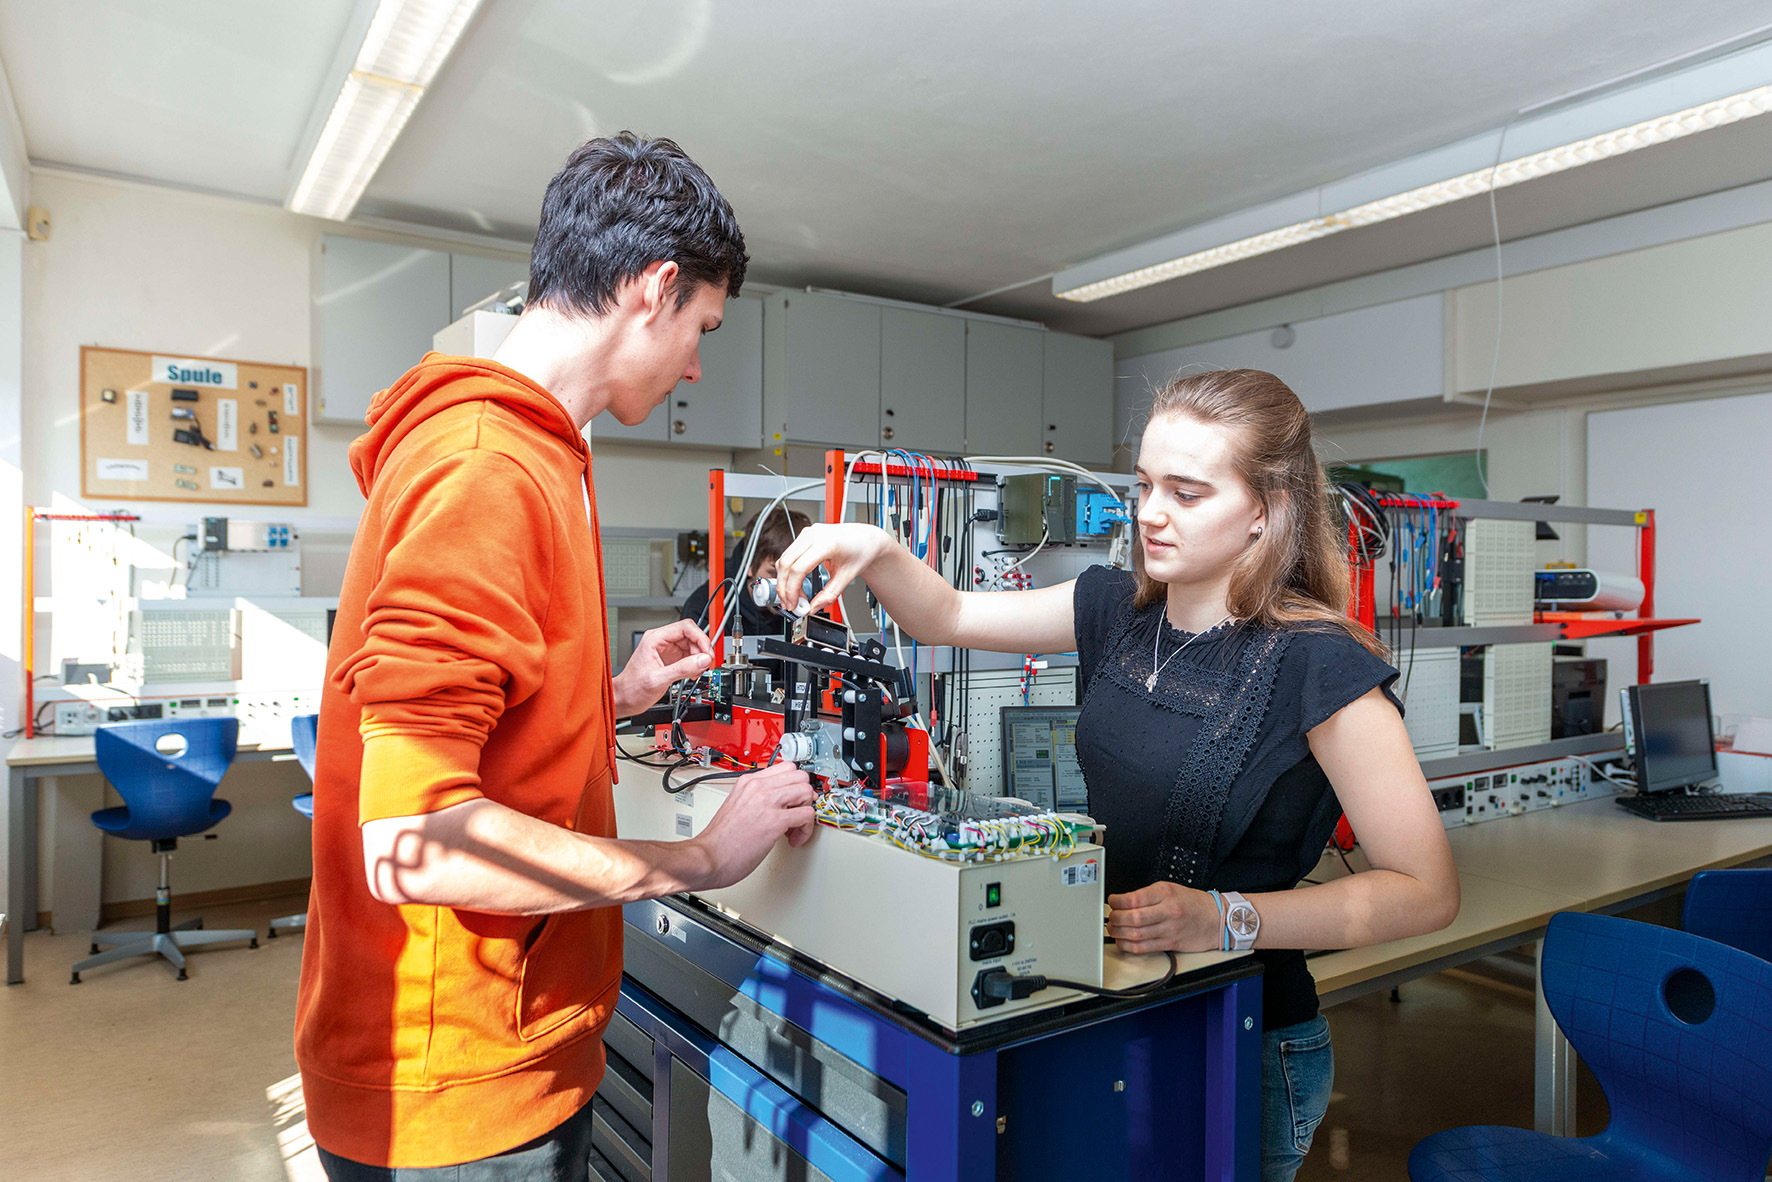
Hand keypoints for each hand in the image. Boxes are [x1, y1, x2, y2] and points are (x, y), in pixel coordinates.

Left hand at [614, 619, 712, 716]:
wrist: (625, 699)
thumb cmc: (632, 688)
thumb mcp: (658, 679)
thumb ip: (682, 669)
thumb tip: (703, 660)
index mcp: (655, 639)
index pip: (685, 627)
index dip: (700, 638)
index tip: (707, 653)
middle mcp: (662, 641)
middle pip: (691, 635)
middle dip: (701, 650)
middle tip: (704, 664)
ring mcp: (667, 649)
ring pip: (692, 645)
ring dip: (699, 658)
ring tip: (697, 672)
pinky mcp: (671, 659)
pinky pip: (689, 656)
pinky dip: (695, 664)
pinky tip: (692, 674)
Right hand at [691, 761, 816, 888]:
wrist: (708, 857)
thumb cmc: (719, 840)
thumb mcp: (736, 805)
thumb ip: (755, 797)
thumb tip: (777, 800)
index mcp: (748, 782)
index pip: (786, 768)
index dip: (795, 785)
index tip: (794, 799)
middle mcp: (757, 787)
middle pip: (800, 777)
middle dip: (804, 797)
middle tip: (796, 813)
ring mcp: (766, 802)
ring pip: (806, 792)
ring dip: (806, 811)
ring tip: (794, 827)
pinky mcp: (774, 821)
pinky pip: (807, 815)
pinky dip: (806, 829)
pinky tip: (793, 838)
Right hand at [772, 523, 891, 615]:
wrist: (866, 539)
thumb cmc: (861, 552)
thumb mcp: (847, 577)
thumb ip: (829, 595)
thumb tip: (813, 607)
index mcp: (827, 543)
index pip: (799, 568)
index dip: (792, 590)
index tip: (794, 604)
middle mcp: (814, 534)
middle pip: (786, 563)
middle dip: (783, 587)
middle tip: (789, 604)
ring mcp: (808, 533)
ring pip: (784, 558)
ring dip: (784, 580)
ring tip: (793, 597)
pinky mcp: (805, 535)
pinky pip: (789, 554)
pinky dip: (788, 571)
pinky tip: (794, 584)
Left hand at [1106, 881, 1223, 953]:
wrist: (1216, 918)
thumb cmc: (1193, 903)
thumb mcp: (1170, 889)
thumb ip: (1148, 895)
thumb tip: (1123, 902)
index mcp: (1165, 893)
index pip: (1134, 899)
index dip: (1117, 902)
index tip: (1112, 902)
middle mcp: (1167, 911)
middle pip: (1133, 918)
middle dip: (1116, 919)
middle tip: (1111, 918)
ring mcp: (1169, 929)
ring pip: (1136, 935)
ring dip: (1119, 934)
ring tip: (1113, 930)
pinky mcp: (1170, 944)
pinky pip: (1144, 948)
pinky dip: (1129, 946)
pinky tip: (1123, 942)